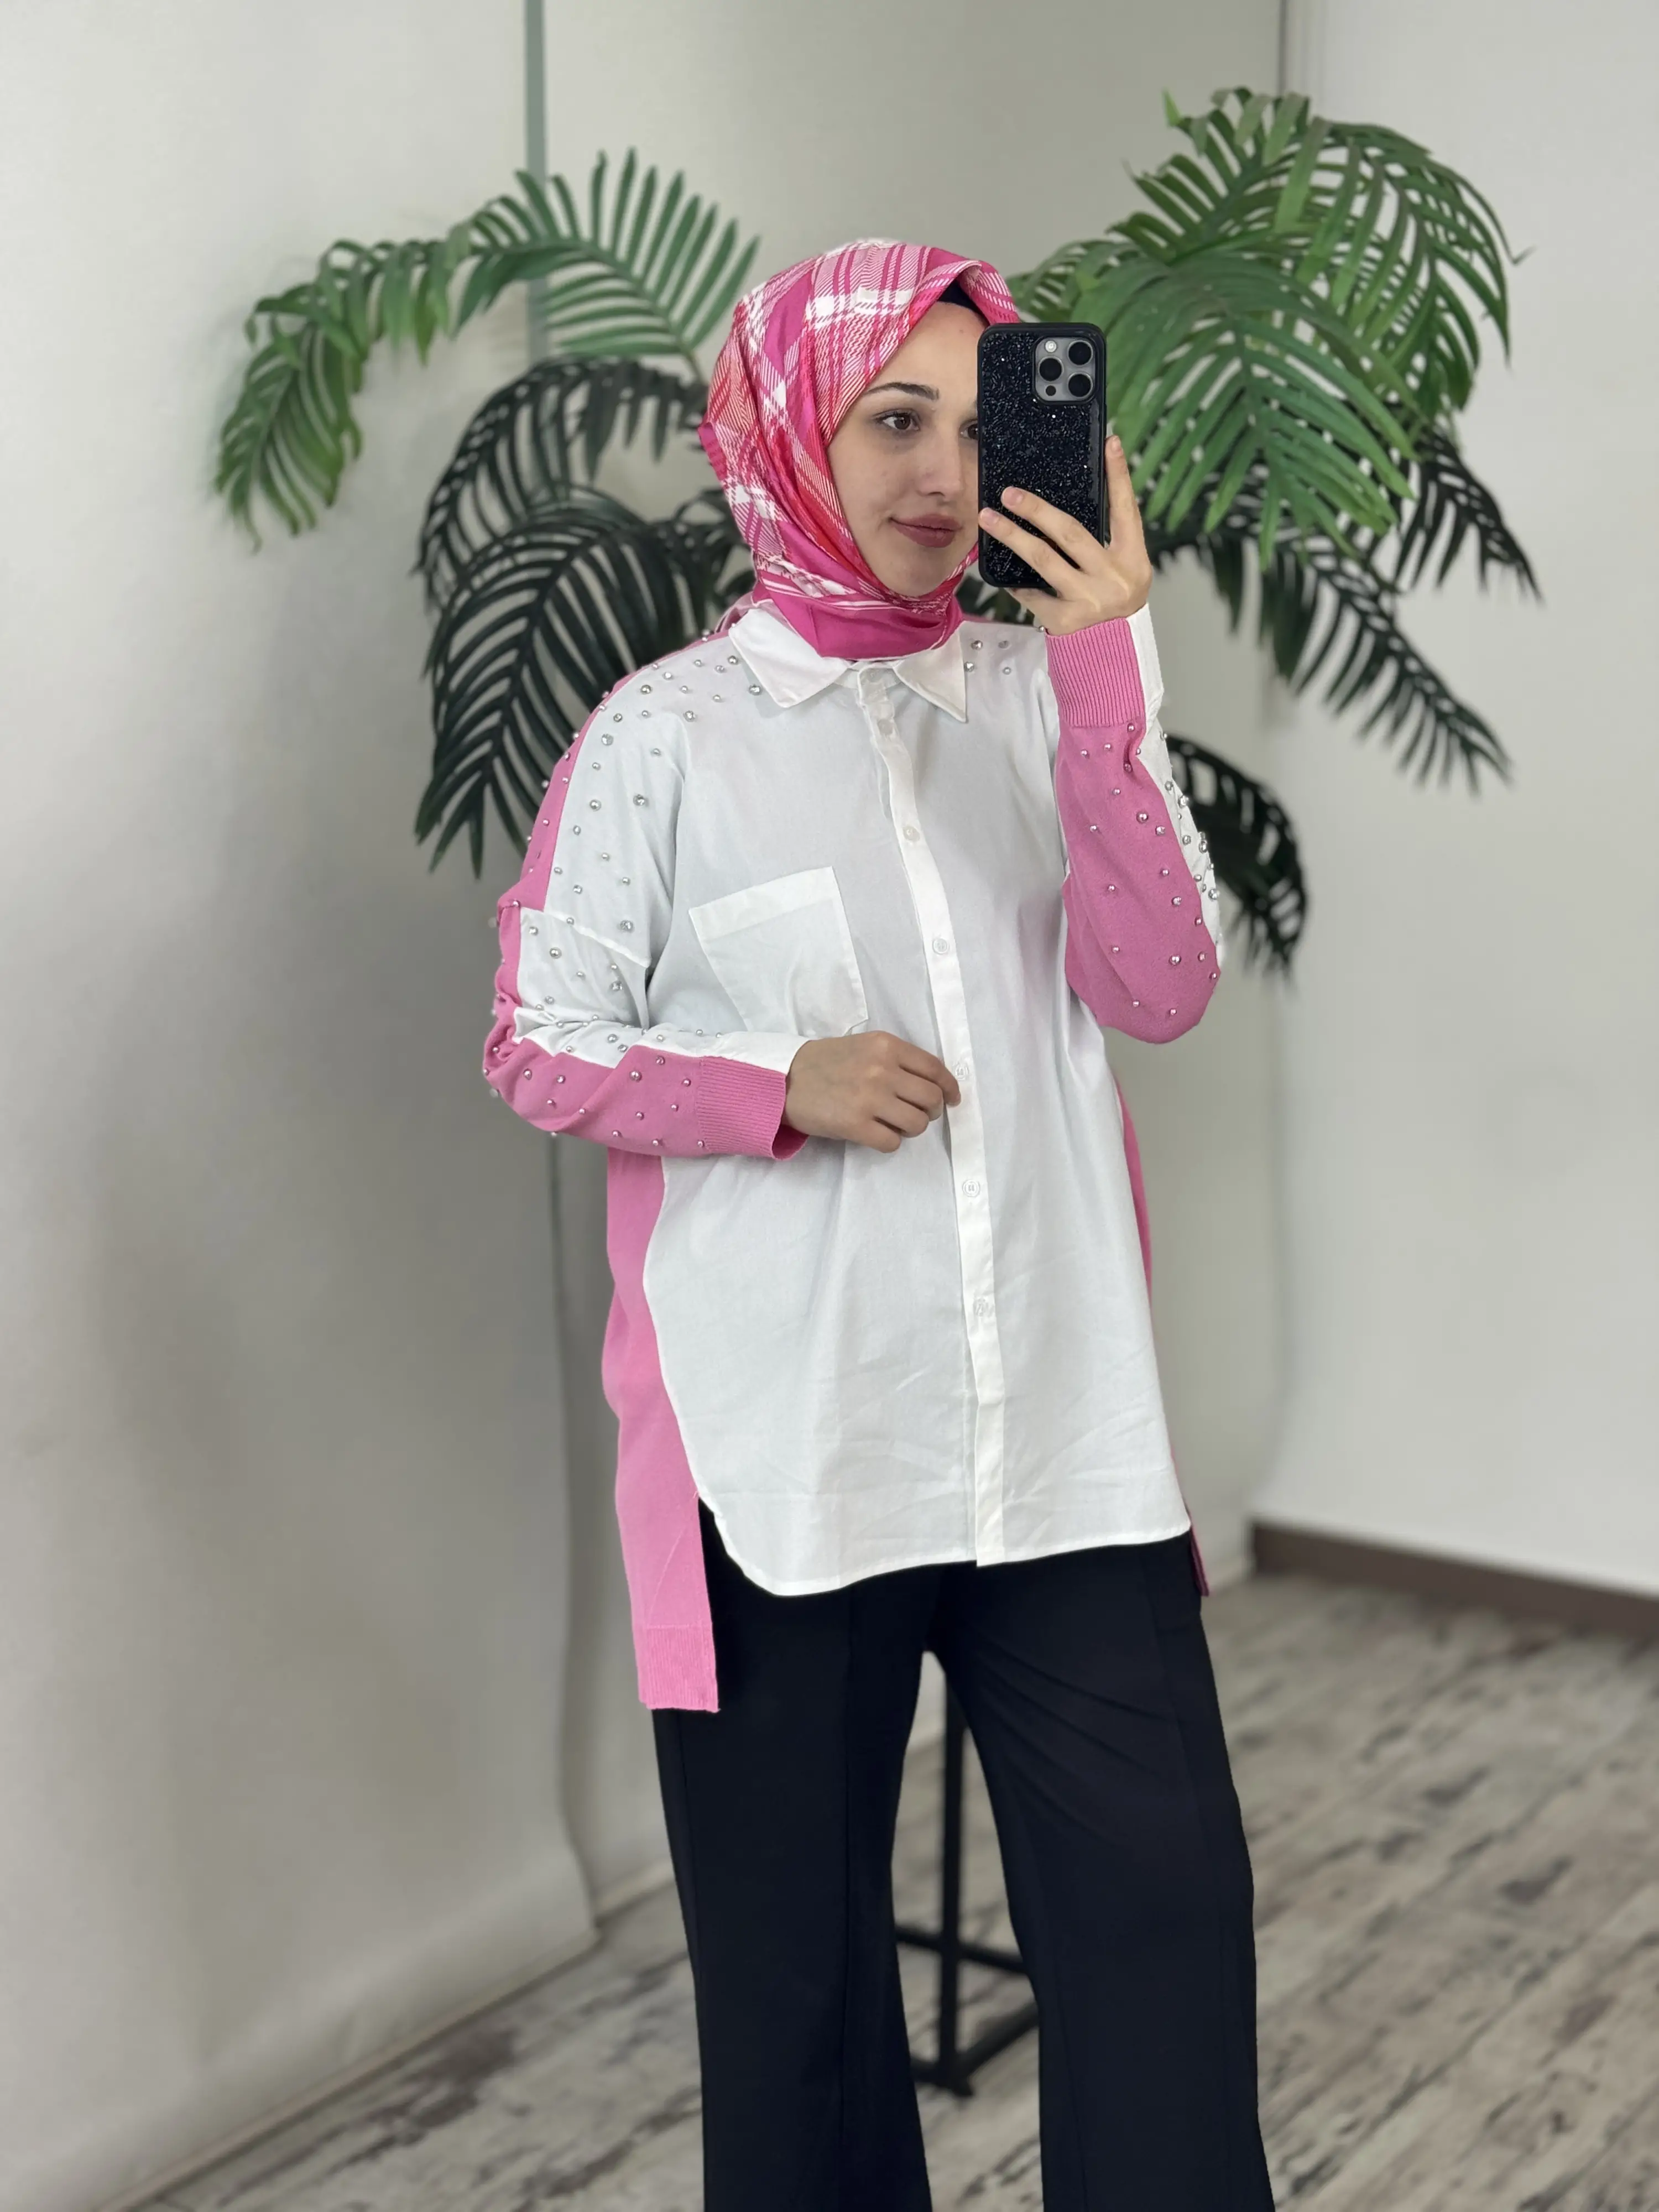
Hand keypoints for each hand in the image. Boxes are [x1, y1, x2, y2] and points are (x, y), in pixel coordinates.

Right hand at [784, 1033, 960, 1152]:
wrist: (786, 1080)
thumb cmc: (826, 1062)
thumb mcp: (865, 1046)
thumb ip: (897, 1059)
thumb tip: (934, 1084)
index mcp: (887, 1046)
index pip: (935, 1069)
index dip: (950, 1088)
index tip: (952, 1099)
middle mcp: (882, 1070)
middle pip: (931, 1099)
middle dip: (932, 1111)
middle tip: (920, 1114)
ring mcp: (869, 1098)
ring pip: (917, 1123)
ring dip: (912, 1129)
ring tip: (896, 1124)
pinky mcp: (856, 1125)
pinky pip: (893, 1142)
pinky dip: (890, 1142)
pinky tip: (877, 1134)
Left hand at [977, 434, 1152, 634]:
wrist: (1116, 652)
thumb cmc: (1114, 603)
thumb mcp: (1121, 569)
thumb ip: (1104, 541)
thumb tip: (1065, 505)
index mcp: (1132, 558)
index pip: (1126, 509)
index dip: (1119, 475)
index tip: (1111, 442)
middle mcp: (1112, 577)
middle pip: (1070, 532)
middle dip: (1037, 509)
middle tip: (1010, 493)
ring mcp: (1088, 598)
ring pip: (1044, 558)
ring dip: (1012, 535)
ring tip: (989, 518)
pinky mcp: (1065, 619)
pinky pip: (1031, 592)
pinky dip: (1015, 580)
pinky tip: (999, 569)